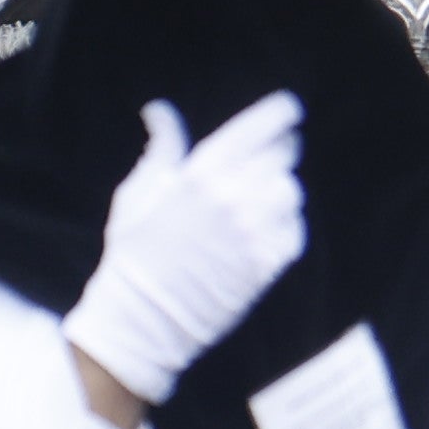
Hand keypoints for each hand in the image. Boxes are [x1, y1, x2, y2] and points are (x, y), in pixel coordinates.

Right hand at [61, 92, 305, 428]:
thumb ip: (162, 147)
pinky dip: (287, 225)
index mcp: (201, 172)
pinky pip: (294, 232)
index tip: (288, 110)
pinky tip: (269, 228)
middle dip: (281, 148)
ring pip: (291, 192)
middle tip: (275, 153)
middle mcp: (233, 196)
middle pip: (282, 155)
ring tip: (266, 195)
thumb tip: (158, 110)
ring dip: (282, 189)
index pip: (259, 127)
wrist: (143, 318)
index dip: (280, 114)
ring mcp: (253, 232)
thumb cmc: (134, 252)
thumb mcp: (138, 191)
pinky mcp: (265, 265)